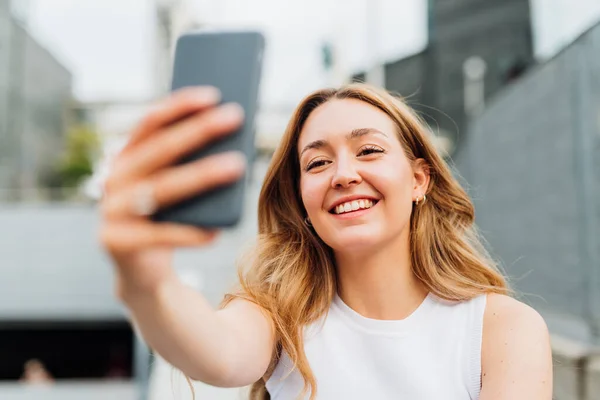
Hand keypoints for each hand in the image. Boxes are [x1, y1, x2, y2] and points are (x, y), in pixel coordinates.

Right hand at [98, 86, 245, 295]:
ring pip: (160, 189)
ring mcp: (111, 211)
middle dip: (198, 130)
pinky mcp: (117, 243)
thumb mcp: (176, 188)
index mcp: (126, 158)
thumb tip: (233, 137)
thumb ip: (191, 163)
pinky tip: (215, 231)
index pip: (150, 123)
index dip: (179, 106)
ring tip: (237, 165)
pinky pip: (158, 236)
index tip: (213, 94)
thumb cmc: (168, 219)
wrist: (141, 270)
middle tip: (235, 116)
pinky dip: (188, 233)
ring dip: (200, 175)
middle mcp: (114, 179)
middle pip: (159, 150)